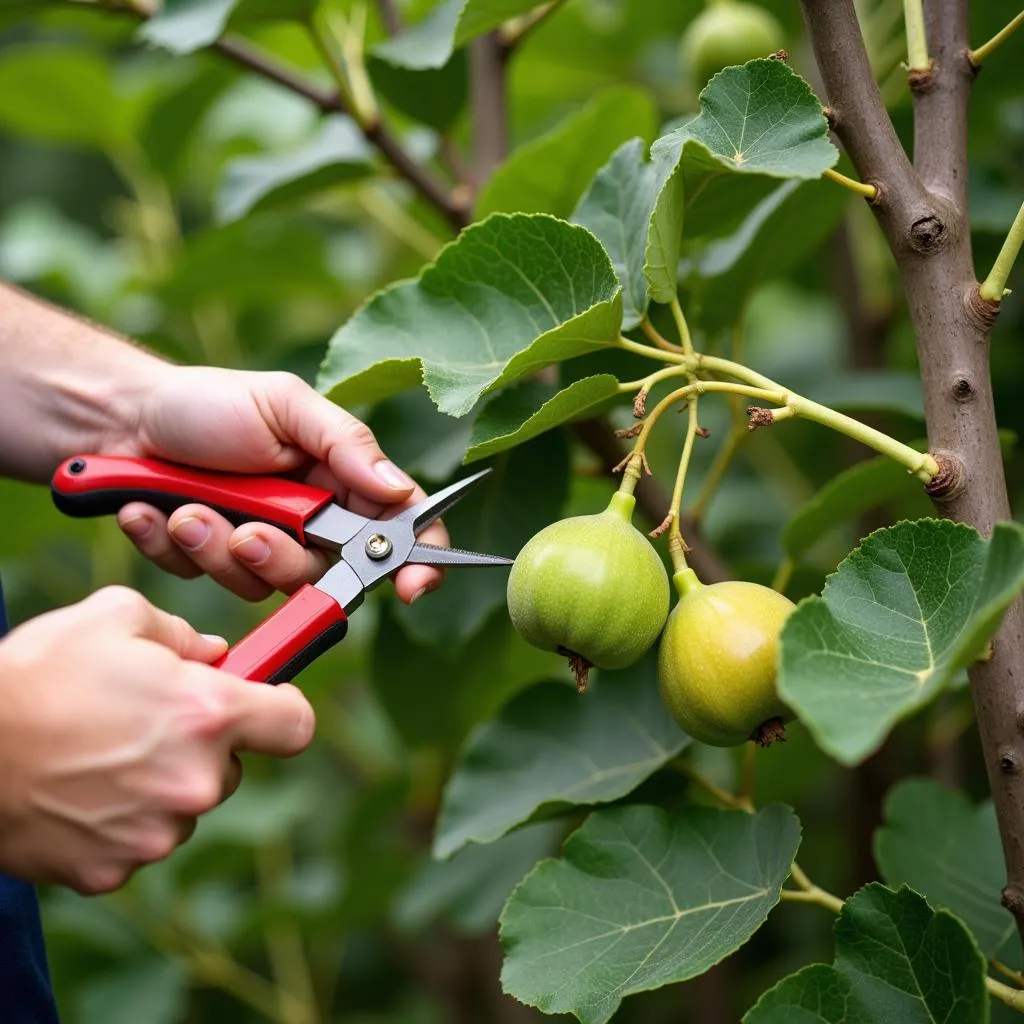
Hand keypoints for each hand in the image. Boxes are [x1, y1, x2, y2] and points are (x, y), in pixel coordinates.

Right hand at [0, 586, 313, 893]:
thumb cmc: (36, 676)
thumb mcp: (116, 618)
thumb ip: (183, 634)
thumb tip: (215, 655)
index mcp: (208, 713)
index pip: (295, 725)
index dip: (282, 709)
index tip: (266, 701)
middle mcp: (195, 780)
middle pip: (232, 767)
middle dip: (203, 745)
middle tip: (149, 722)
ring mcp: (155, 833)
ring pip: (185, 805)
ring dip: (161, 783)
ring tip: (101, 754)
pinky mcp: (113, 870)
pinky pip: (138, 841)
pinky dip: (119, 821)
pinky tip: (79, 791)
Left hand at [110, 367, 446, 604]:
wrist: (121, 417)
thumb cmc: (210, 402)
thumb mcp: (285, 405)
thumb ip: (345, 443)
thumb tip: (399, 491)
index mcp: (341, 480)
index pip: (399, 528)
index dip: (415, 562)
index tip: (410, 590)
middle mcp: (308, 522)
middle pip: (325, 573)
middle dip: (280, 558)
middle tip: (248, 534)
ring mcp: (258, 546)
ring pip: (260, 584)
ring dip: (215, 546)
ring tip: (184, 507)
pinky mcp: (209, 562)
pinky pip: (203, 579)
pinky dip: (172, 546)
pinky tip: (152, 513)